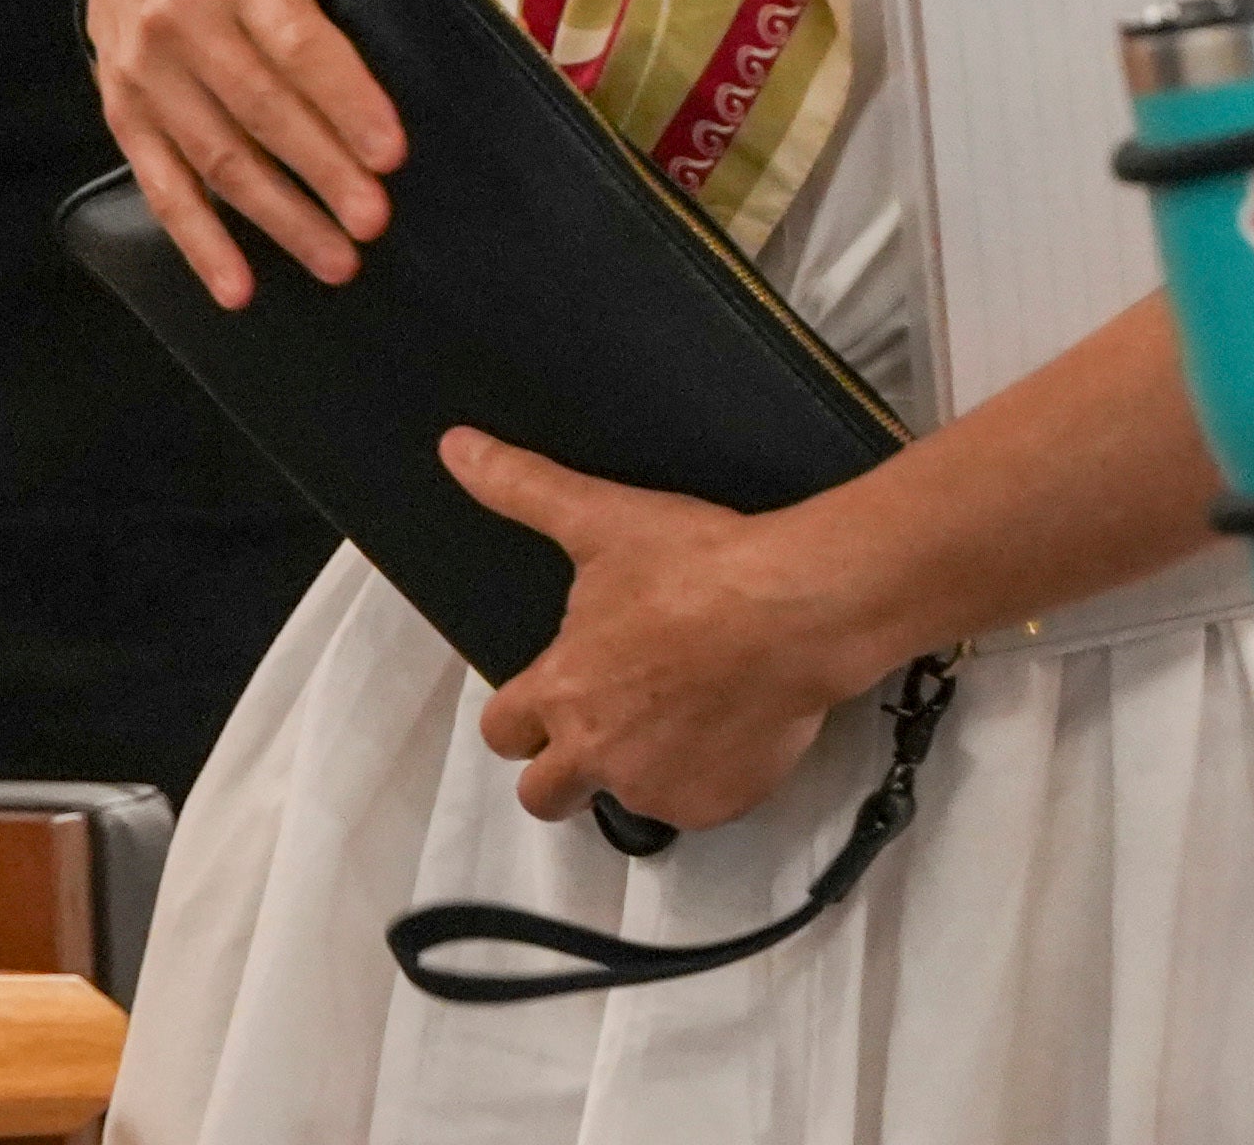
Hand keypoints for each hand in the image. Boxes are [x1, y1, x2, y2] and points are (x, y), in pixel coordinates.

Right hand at [84, 0, 406, 306]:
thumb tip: (450, 37)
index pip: (300, 43)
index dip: (346, 101)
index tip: (390, 152)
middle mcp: (188, 20)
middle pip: (260, 108)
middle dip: (322, 170)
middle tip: (373, 220)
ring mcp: (149, 73)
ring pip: (217, 159)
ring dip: (280, 218)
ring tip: (337, 260)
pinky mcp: (125, 118)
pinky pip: (164, 189)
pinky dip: (201, 244)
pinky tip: (239, 288)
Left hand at [448, 433, 890, 830]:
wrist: (795, 608)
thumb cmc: (699, 567)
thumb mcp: (601, 519)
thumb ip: (521, 489)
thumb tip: (457, 449)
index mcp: (560, 690)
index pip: (502, 732)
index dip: (523, 716)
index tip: (555, 696)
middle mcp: (595, 753)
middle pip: (544, 795)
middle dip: (564, 768)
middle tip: (611, 721)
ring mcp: (655, 786)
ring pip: (626, 795)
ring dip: (643, 765)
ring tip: (689, 708)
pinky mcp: (713, 805)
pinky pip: (695, 804)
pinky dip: (707, 775)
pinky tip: (732, 724)